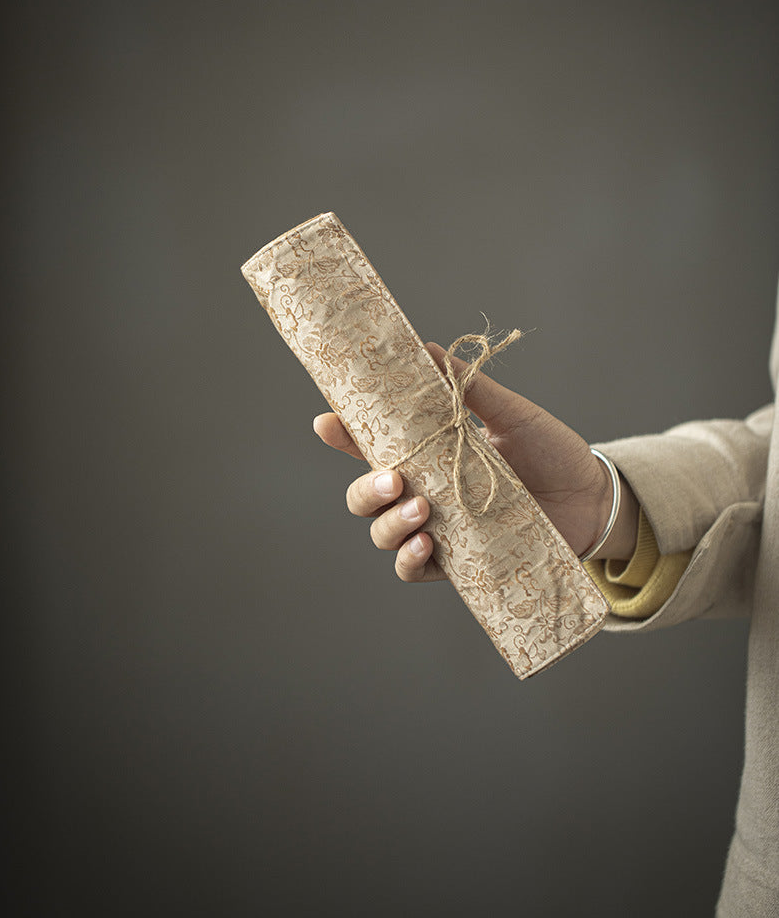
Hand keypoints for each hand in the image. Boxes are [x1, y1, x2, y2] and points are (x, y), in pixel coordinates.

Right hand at [313, 341, 638, 581]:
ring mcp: (437, 527)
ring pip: (383, 533)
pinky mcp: (458, 561)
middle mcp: (424, 490)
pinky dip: (409, 560)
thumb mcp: (511, 414)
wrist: (591, 497)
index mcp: (428, 451)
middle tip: (392, 479)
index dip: (343, 434)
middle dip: (365, 490)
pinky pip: (413, 569)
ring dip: (389, 524)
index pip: (372, 443)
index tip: (327, 421)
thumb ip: (469, 390)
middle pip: (365, 495)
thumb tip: (428, 348)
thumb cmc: (550, 450)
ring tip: (422, 511)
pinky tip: (424, 546)